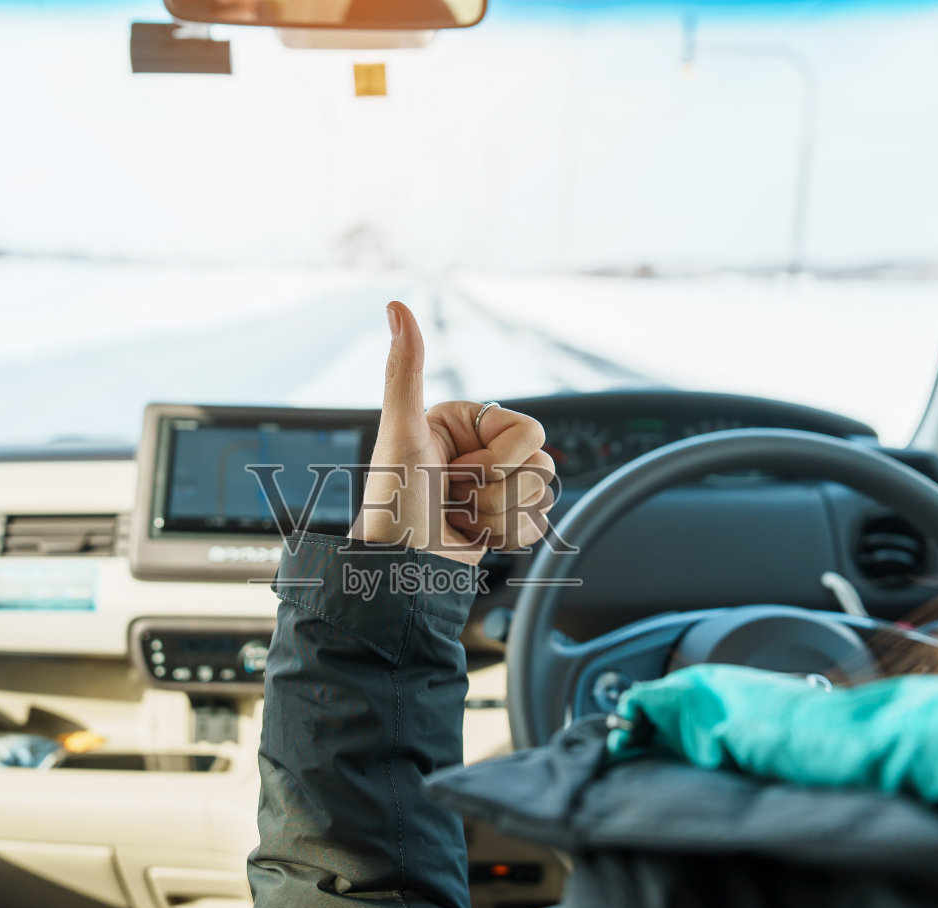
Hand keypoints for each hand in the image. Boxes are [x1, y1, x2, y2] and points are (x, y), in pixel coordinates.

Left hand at [351, 301, 556, 565]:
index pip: (529, 432)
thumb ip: (405, 370)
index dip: (499, 462)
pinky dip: (506, 537)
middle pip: (543, 464)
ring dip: (498, 517)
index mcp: (464, 423)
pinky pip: (539, 524)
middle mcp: (482, 450)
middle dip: (496, 493)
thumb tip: (396, 305)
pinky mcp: (505, 520)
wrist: (399, 570)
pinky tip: (473, 535)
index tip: (457, 473)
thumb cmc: (394, 505)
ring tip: (459, 517)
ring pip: (542, 497)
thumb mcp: (400, 433)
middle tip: (454, 499)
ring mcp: (496, 486)